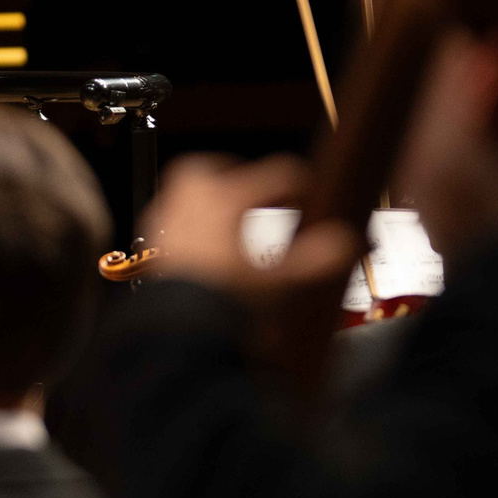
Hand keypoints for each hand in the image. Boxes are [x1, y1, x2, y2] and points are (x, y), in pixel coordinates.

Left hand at [144, 154, 356, 296]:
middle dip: (237, 174)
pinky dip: (191, 222)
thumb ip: (315, 259)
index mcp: (225, 200)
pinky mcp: (153, 245)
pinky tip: (205, 243)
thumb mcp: (278, 281)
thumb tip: (344, 242)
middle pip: (212, 168)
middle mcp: (191, 203)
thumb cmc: (220, 301)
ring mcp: (166, 222)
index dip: (300, 183)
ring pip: (186, 190)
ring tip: (233, 214)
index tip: (310, 196)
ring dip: (210, 196)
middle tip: (259, 191)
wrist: (175, 328)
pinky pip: (172, 218)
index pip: (275, 175)